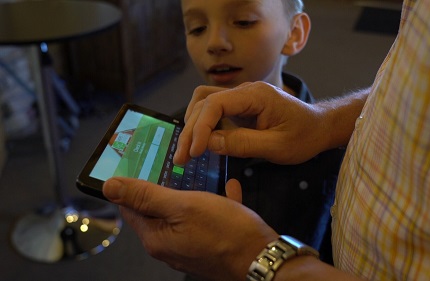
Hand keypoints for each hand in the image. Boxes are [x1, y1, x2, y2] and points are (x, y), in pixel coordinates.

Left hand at [103, 177, 277, 280]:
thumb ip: (146, 195)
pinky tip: (227, 190)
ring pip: (182, 215)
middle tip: (170, 165)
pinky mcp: (209, 247)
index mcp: (156, 237)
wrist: (261, 258)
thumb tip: (110, 187)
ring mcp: (190, 247)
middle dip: (162, 188)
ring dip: (188, 195)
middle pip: (156, 211)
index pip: (131, 208)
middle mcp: (169, 246)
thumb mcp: (183, 205)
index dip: (132, 184)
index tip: (139, 164)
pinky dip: (213, 205)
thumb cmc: (225, 232)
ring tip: (198, 176)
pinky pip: (207, 221)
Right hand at [174, 81, 332, 165]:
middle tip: (182, 158)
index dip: (200, 127)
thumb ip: (242, 143)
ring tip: (187, 152)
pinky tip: (200, 144)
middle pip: (204, 101)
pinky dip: (203, 126)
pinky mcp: (241, 107)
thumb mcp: (276, 146)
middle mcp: (245, 91)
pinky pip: (215, 111)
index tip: (195, 152)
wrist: (320, 127)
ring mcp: (242, 97)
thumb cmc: (304, 136)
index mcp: (255, 95)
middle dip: (191, 130)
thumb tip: (209, 143)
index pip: (215, 103)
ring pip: (205, 102)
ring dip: (193, 125)